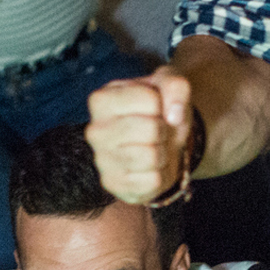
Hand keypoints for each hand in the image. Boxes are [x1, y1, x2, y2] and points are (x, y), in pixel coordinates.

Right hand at [85, 68, 191, 203]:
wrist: (162, 140)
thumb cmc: (160, 108)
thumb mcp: (169, 84)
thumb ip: (175, 85)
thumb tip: (174, 116)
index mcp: (101, 100)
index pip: (150, 100)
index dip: (162, 104)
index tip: (154, 108)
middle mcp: (94, 131)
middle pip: (150, 129)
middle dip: (163, 130)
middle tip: (156, 130)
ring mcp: (101, 160)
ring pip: (151, 157)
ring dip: (163, 152)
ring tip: (153, 146)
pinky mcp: (114, 185)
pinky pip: (152, 182)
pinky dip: (161, 174)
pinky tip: (150, 166)